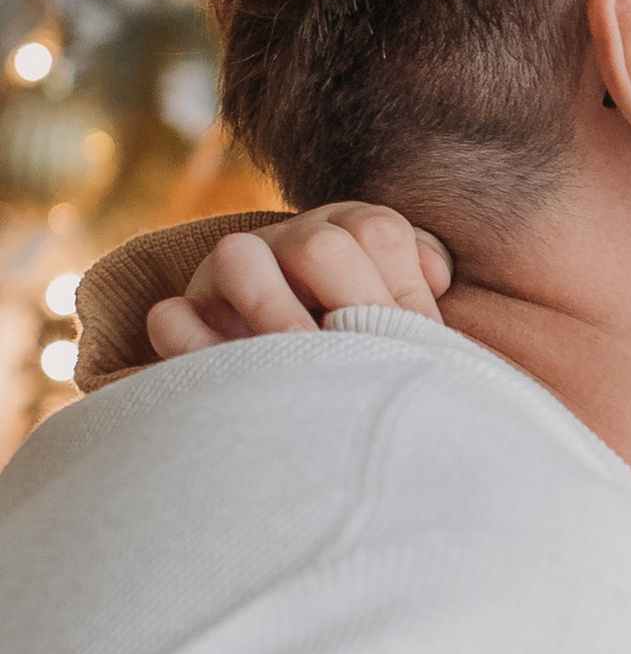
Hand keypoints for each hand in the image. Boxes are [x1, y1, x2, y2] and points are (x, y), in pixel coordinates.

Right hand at [142, 203, 452, 358]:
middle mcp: (284, 248)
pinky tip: (238, 374)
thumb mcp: (406, 332)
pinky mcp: (183, 324)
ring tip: (305, 358)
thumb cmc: (373, 370)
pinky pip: (170, 317)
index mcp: (344, 238)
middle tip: (370, 357)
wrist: (308, 422)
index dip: (405, 287)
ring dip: (276, 311)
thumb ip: (420, 306)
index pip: (378, 231)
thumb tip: (437, 277)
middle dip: (354, 302)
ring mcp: (225, 282)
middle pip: (319, 244)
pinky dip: (196, 344)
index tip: (424, 340)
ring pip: (237, 257)